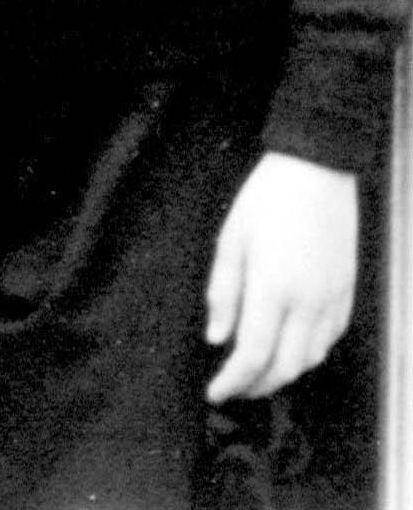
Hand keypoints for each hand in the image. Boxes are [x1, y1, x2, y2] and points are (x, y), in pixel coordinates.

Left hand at [204, 151, 357, 401]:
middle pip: (285, 368)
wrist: (317, 170)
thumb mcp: (232, 238)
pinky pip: (329, 339)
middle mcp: (308, 302)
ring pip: (310, 360)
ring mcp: (332, 300)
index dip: (233, 382)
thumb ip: (224, 292)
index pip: (253, 355)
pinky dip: (308, 354)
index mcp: (273, 288)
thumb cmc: (267, 198)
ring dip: (283, 374)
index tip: (216, 392)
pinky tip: (290, 346)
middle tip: (234, 387)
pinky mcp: (347, 293)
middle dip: (257, 386)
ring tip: (258, 370)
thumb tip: (217, 338)